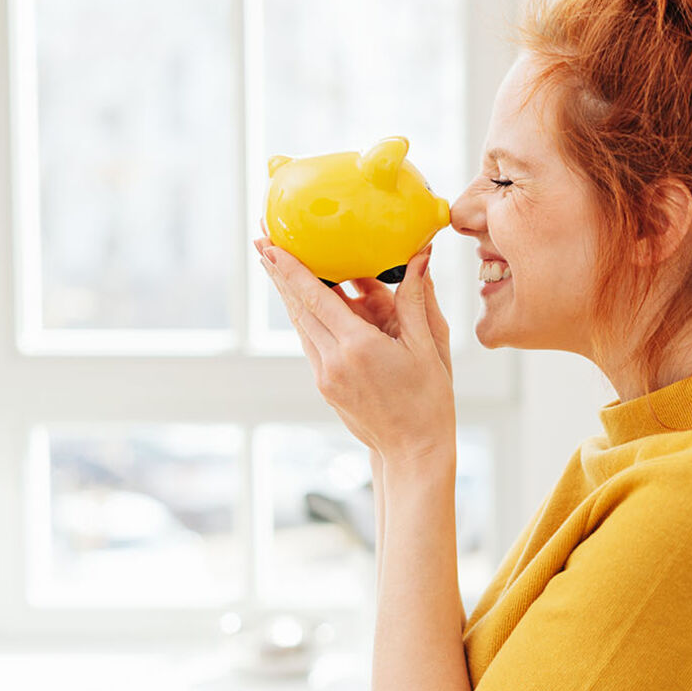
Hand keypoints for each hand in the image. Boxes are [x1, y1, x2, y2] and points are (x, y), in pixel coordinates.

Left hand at [255, 220, 454, 465]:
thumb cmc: (429, 401)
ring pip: (301, 325)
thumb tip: (419, 257)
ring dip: (289, 293)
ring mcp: (325, 376)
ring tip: (276, 263)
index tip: (270, 244)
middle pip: (298, 307)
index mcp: (359, 347)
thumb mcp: (429, 347)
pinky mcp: (325, 386)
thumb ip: (416, 299)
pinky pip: (312, 342)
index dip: (291, 268)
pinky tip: (305, 301)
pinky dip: (306, 317)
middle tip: (261, 239)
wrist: (414, 451)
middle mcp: (334, 361)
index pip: (316, 297)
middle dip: (279, 272)